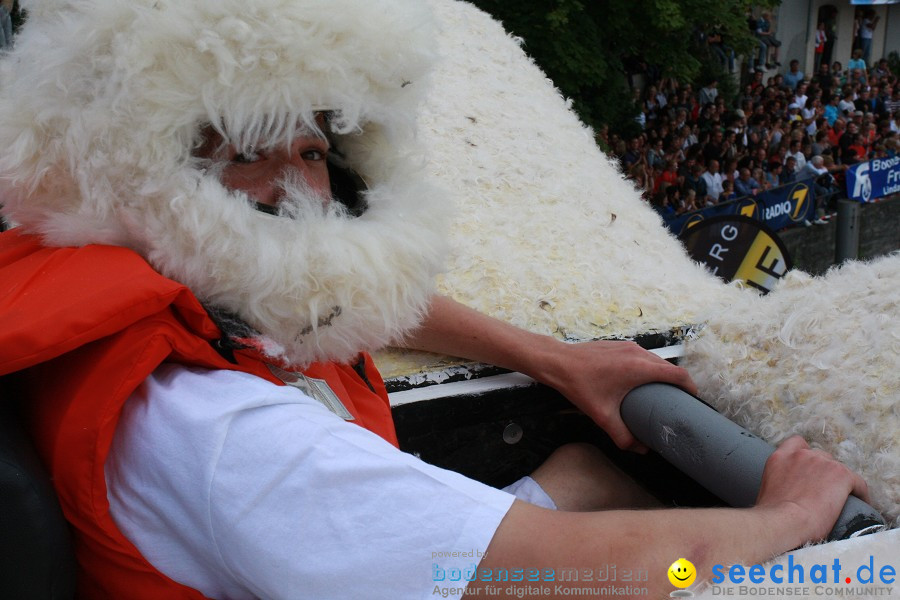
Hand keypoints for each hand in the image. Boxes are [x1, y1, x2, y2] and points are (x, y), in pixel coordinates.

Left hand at [535, 340, 696, 450]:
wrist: (558, 362)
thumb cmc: (580, 386)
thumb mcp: (603, 415)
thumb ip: (623, 435)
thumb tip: (640, 450)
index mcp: (640, 368)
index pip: (678, 374)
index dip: (691, 387)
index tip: (694, 400)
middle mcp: (638, 353)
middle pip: (668, 367)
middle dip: (677, 383)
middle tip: (677, 401)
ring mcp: (628, 347)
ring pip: (654, 360)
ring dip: (661, 374)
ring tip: (661, 393)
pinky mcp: (619, 345)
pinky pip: (641, 356)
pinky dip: (647, 368)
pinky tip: (640, 382)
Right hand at [756, 436, 869, 541]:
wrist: (784, 522)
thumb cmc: (772, 516)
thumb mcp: (767, 490)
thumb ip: (778, 482)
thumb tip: (786, 495)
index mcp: (780, 458)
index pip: (797, 444)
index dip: (807, 455)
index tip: (810, 469)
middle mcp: (801, 455)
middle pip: (821, 457)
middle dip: (823, 472)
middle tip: (824, 490)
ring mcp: (822, 463)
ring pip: (838, 469)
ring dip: (839, 482)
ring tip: (841, 499)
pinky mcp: (841, 475)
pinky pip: (858, 483)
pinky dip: (860, 492)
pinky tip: (862, 502)